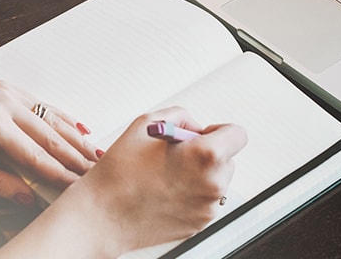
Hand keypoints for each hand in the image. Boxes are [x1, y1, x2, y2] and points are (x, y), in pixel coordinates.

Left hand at [0, 70, 98, 205]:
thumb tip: (25, 197)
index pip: (34, 154)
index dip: (58, 173)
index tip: (76, 187)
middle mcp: (4, 101)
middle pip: (50, 134)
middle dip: (76, 156)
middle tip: (96, 172)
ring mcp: (9, 91)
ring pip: (53, 117)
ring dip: (76, 138)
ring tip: (96, 155)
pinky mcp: (10, 88)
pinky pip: (44, 105)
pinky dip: (64, 119)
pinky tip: (80, 130)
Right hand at [48, 107, 247, 255]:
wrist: (102, 216)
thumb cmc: (120, 171)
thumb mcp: (146, 123)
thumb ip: (181, 116)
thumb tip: (196, 127)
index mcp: (206, 155)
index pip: (237, 134)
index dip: (220, 130)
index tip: (204, 135)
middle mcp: (213, 183)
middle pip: (228, 159)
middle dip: (208, 153)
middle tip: (177, 155)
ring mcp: (208, 207)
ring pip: (216, 181)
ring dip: (200, 174)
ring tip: (166, 175)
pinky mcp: (199, 224)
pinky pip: (204, 201)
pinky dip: (192, 194)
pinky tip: (165, 191)